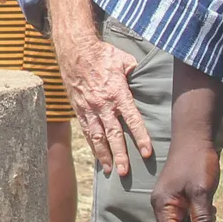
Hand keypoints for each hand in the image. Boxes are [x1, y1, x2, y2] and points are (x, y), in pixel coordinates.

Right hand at [64, 36, 153, 177]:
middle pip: (113, 134)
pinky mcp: (78, 108)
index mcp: (117, 92)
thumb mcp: (124, 60)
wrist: (75, 49)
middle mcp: (102, 103)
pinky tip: (97, 156)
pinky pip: (86, 130)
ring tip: (110, 170)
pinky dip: (92, 145)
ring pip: (97, 136)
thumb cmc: (102, 54)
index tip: (146, 153)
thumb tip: (147, 81)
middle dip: (120, 154)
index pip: (132, 119)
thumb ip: (136, 74)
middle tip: (125, 171)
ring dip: (104, 154)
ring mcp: (88, 107)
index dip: (140, 137)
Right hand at [151, 131, 219, 221]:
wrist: (195, 137)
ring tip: (211, 212)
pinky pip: (186, 213)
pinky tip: (209, 206)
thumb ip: (201, 219)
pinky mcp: (178, 194)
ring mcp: (170, 199)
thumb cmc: (196, 162)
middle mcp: (163, 204)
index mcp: (163, 204)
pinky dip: (198, 214)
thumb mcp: (201, 192)